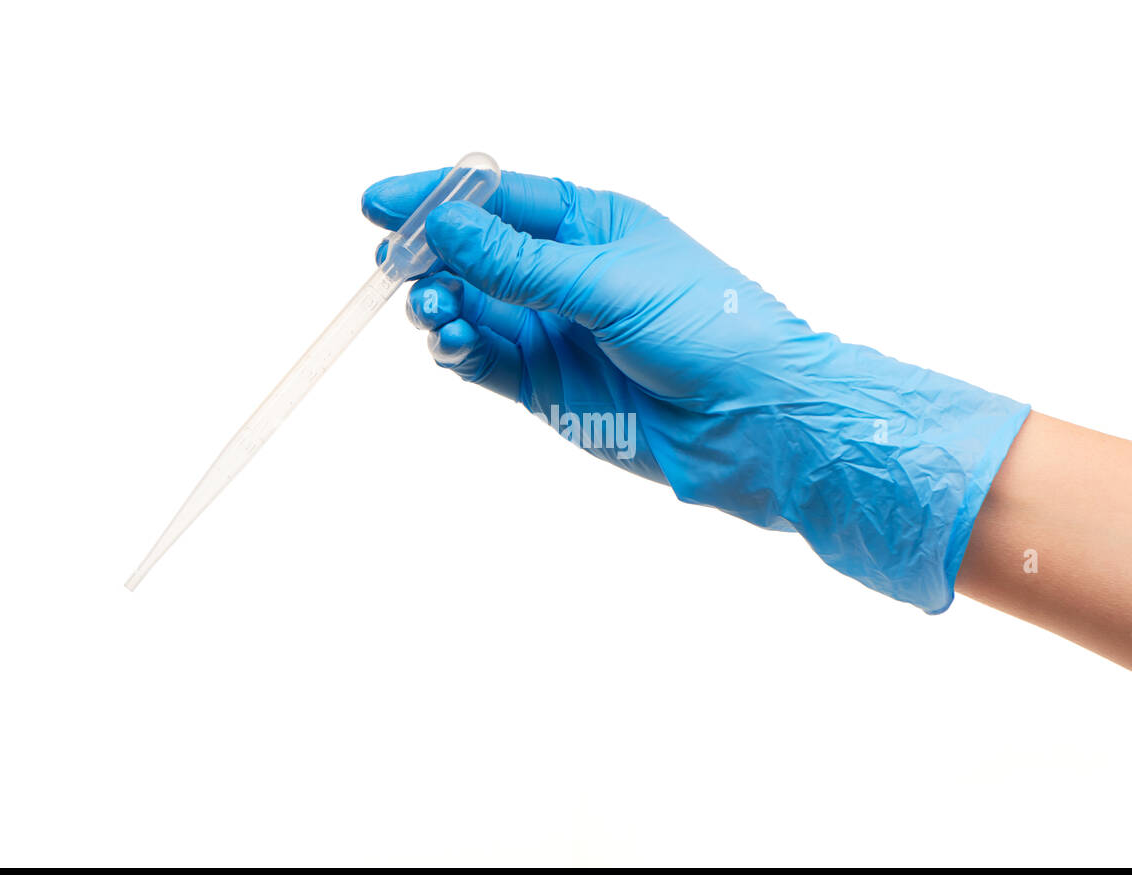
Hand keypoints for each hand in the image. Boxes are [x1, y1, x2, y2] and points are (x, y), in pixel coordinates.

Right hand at [362, 169, 1028, 611]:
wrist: (754, 420)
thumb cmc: (708, 328)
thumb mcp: (610, 283)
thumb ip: (521, 263)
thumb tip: (444, 224)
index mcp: (588, 223)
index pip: (495, 197)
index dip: (435, 196)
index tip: (378, 202)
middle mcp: (563, 273)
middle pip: (471, 253)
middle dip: (429, 257)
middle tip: (398, 269)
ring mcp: (551, 330)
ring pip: (468, 309)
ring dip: (439, 307)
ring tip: (434, 314)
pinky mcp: (544, 385)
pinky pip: (480, 361)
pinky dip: (454, 352)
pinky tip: (449, 345)